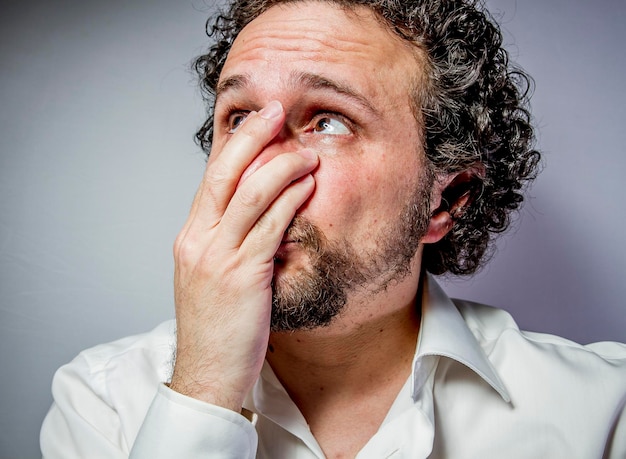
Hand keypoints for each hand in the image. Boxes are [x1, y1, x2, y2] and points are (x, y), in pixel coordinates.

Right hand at [169, 101, 317, 410]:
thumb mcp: (213, 276)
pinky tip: (307, 184)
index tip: (256, 122)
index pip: (211, 180)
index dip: (234, 147)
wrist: (207, 374)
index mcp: (191, 238)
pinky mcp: (241, 275)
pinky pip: (268, 227)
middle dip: (251, 137)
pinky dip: (289, 200)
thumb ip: (228, 242)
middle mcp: (198, 241)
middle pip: (223, 174)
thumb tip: (253, 215)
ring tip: (305, 150)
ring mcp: (217, 257)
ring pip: (248, 194)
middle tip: (275, 110)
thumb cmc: (217, 326)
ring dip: (280, 166)